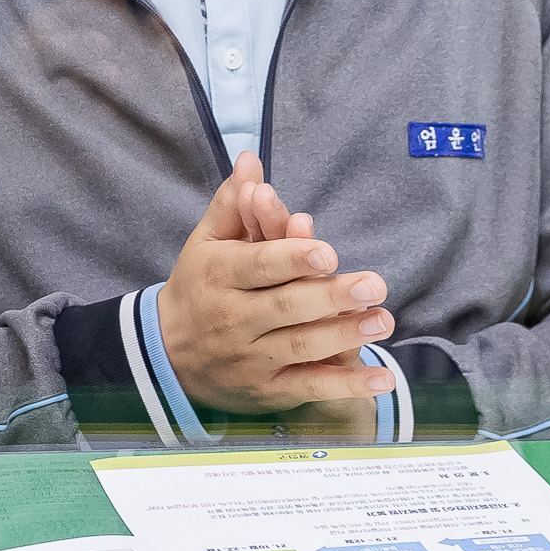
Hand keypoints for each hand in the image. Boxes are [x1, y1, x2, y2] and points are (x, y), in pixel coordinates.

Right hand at [154, 153, 394, 415]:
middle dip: (330, 297)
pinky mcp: (267, 389)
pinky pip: (309, 387)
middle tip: (374, 285)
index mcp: (218, 275)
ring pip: (300, 347)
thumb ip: (233, 204)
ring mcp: (250, 358)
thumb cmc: (198, 287)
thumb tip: (251, 161)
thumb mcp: (206, 243)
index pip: (257, 266)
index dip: (291, 258)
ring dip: (344, 336)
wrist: (167, 356)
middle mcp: (232, 318)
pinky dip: (345, 386)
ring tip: (383, 320)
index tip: (327, 253)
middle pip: (285, 307)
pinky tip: (380, 379)